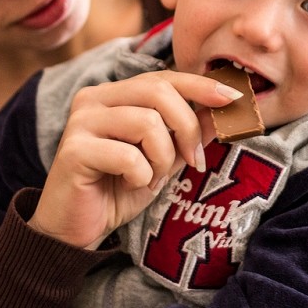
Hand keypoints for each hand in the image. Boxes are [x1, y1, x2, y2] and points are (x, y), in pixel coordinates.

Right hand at [28, 70, 239, 248]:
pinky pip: (128, 156)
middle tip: (194, 162)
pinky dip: (140, 177)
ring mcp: (81, 121)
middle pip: (158, 92)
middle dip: (187, 127)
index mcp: (114, 94)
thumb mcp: (163, 159)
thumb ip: (188, 132)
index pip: (163, 77)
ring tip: (151, 178)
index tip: (233, 98)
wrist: (75, 230)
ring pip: (147, 123)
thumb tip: (224, 110)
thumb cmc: (117, 190)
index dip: (200, 85)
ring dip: (162, 159)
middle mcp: (94, 98)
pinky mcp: (73, 149)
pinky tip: (128, 186)